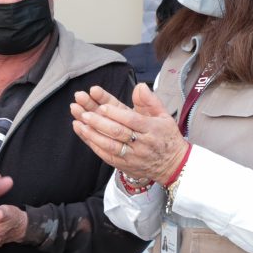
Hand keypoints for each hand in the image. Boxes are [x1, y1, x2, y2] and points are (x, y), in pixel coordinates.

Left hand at [70, 83, 189, 182]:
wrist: (173, 165)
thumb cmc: (166, 137)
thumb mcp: (164, 116)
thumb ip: (150, 101)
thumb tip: (140, 86)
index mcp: (152, 129)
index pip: (132, 120)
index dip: (116, 114)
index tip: (102, 106)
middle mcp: (142, 143)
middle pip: (118, 132)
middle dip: (99, 122)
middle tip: (84, 113)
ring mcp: (132, 156)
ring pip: (110, 145)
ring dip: (92, 134)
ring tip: (79, 122)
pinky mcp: (124, 165)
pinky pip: (106, 155)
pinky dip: (93, 144)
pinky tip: (83, 133)